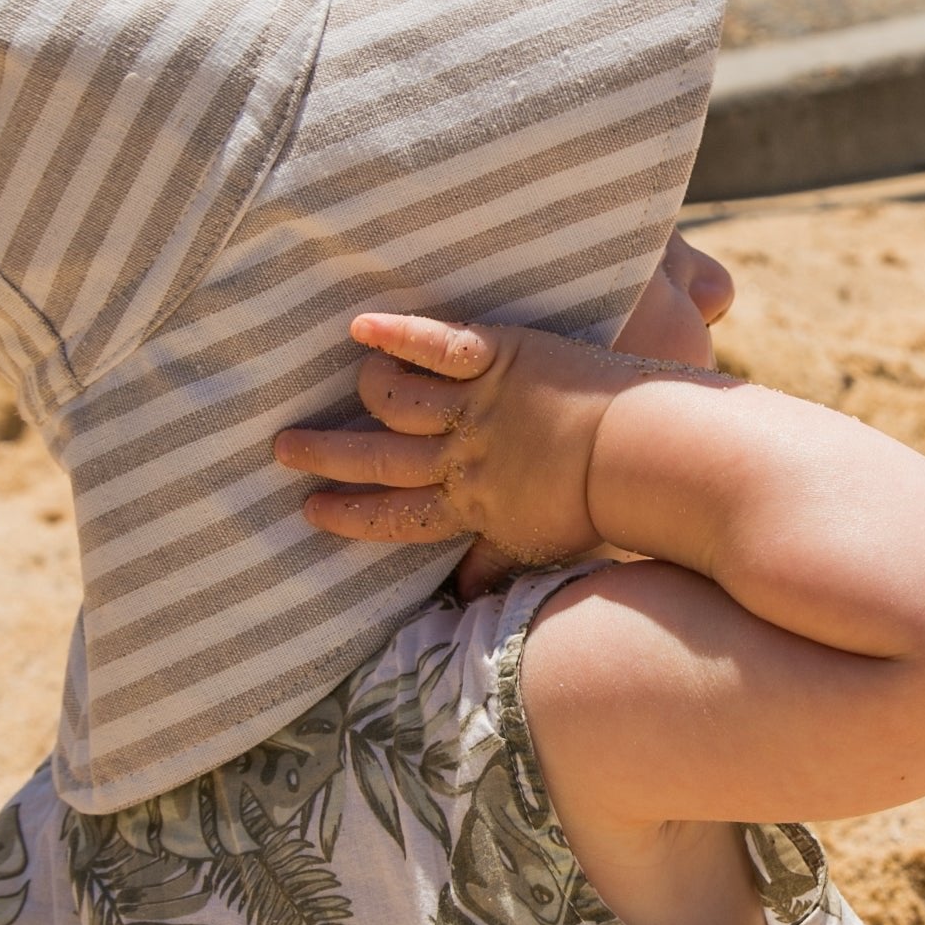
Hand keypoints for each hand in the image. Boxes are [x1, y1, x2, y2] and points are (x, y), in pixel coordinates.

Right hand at [274, 313, 639, 583]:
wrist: (642, 455)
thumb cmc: (606, 506)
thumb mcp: (544, 548)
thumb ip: (498, 563)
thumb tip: (467, 598)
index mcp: (473, 507)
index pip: (396, 515)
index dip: (351, 514)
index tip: (310, 509)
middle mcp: (462, 459)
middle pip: (379, 459)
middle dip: (327, 455)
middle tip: (282, 447)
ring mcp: (477, 407)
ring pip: (398, 400)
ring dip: (369, 390)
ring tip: (351, 378)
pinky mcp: (499, 359)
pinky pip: (436, 346)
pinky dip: (398, 335)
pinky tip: (359, 326)